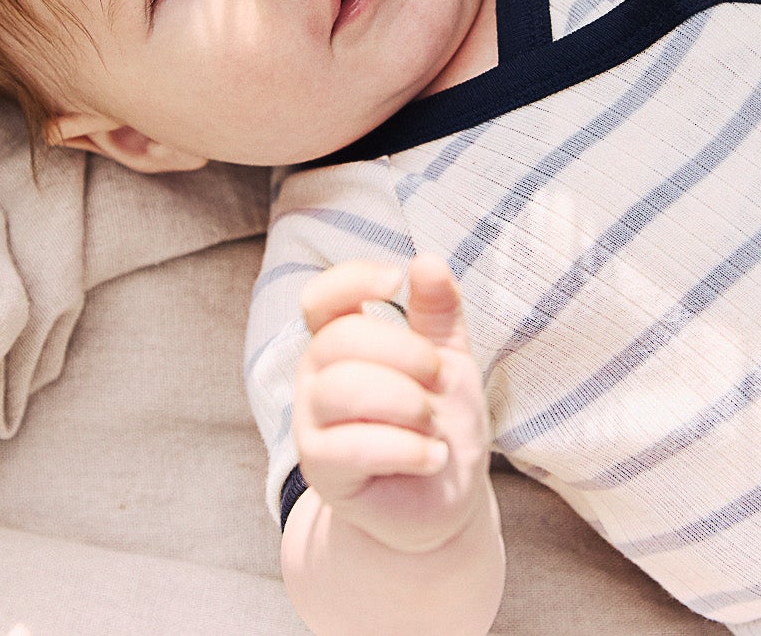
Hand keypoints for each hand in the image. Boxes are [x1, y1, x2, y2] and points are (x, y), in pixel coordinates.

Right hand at [292, 254, 491, 554]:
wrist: (440, 501)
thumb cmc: (438, 423)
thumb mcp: (448, 360)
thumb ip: (437, 313)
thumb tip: (426, 260)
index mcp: (341, 341)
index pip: (322, 298)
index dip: (351, 279)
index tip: (395, 280)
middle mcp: (317, 377)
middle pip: (339, 340)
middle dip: (405, 354)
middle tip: (440, 379)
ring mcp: (312, 423)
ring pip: (340, 389)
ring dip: (405, 403)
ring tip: (433, 423)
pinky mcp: (322, 470)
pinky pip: (352, 446)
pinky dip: (406, 448)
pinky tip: (433, 457)